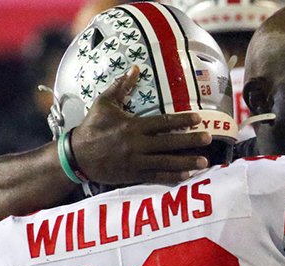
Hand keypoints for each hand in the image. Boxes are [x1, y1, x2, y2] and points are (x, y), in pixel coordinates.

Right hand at [71, 65, 211, 184]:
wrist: (76, 156)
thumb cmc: (91, 127)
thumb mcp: (104, 103)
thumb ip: (121, 87)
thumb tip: (135, 68)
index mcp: (132, 126)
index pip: (162, 122)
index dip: (182, 120)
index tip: (198, 118)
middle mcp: (137, 144)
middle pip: (169, 142)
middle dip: (190, 141)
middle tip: (208, 139)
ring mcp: (136, 161)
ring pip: (166, 162)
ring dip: (186, 162)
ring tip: (204, 162)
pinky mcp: (133, 175)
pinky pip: (156, 177)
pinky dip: (172, 177)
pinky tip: (187, 176)